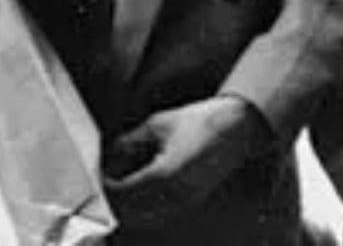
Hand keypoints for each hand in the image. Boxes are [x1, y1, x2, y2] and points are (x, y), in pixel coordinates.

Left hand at [102, 95, 271, 228]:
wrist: (238, 127)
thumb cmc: (202, 122)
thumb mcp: (157, 125)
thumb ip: (129, 143)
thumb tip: (110, 155)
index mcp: (162, 177)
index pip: (120, 194)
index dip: (107, 184)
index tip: (104, 172)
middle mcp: (174, 197)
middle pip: (129, 213)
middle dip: (116, 198)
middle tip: (111, 178)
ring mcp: (186, 204)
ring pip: (144, 219)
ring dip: (131, 205)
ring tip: (127, 182)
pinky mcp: (193, 204)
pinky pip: (161, 216)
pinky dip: (147, 207)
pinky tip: (146, 188)